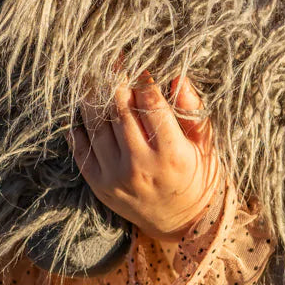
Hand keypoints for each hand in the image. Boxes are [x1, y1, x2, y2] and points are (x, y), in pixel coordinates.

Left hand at [69, 73, 223, 245]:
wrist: (183, 224)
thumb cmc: (198, 177)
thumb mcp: (205, 144)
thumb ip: (192, 110)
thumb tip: (177, 76)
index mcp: (172, 152)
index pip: (150, 103)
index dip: (142, 78)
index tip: (137, 63)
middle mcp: (140, 165)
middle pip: (119, 110)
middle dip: (112, 80)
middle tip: (107, 60)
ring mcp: (116, 177)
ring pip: (96, 126)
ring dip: (91, 97)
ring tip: (89, 76)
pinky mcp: (100, 186)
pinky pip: (82, 150)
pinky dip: (79, 127)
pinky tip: (82, 110)